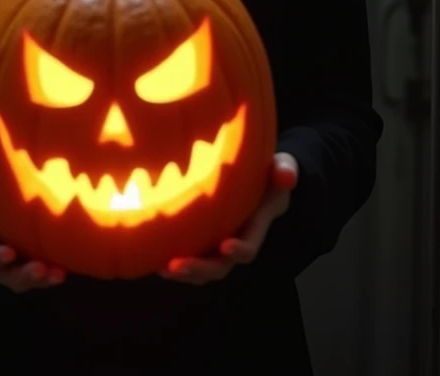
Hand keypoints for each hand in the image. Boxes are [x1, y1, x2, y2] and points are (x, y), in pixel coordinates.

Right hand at [0, 160, 64, 291]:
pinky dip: (54, 269)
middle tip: (39, 269)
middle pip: (7, 277)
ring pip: (25, 278)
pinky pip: (42, 267)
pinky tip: (70, 264)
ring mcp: (14, 255)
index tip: (9, 252)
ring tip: (58, 273)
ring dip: (42, 279)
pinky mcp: (31, 250)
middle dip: (23, 276)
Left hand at [160, 152, 298, 285]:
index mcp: (254, 228)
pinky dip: (172, 262)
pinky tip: (153, 257)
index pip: (248, 247)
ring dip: (183, 272)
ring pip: (202, 269)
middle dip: (200, 269)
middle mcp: (235, 242)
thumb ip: (284, 171)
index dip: (240, 249)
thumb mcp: (281, 168)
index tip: (227, 245)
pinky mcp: (202, 240)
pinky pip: (189, 256)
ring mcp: (217, 244)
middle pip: (220, 266)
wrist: (258, 181)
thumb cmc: (269, 173)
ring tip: (162, 268)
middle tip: (177, 266)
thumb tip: (286, 175)